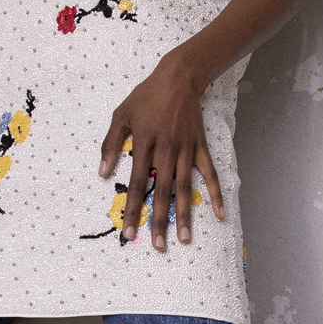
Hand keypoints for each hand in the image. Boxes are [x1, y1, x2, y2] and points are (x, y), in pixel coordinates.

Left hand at [99, 49, 224, 250]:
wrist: (178, 78)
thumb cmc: (146, 97)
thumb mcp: (121, 115)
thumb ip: (110, 145)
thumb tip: (103, 174)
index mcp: (145, 145)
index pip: (138, 185)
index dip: (133, 210)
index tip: (129, 232)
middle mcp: (167, 152)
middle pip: (162, 193)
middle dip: (158, 221)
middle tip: (158, 246)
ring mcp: (186, 151)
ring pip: (185, 189)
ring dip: (185, 216)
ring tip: (184, 239)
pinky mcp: (201, 147)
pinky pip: (210, 174)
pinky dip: (215, 194)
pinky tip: (219, 214)